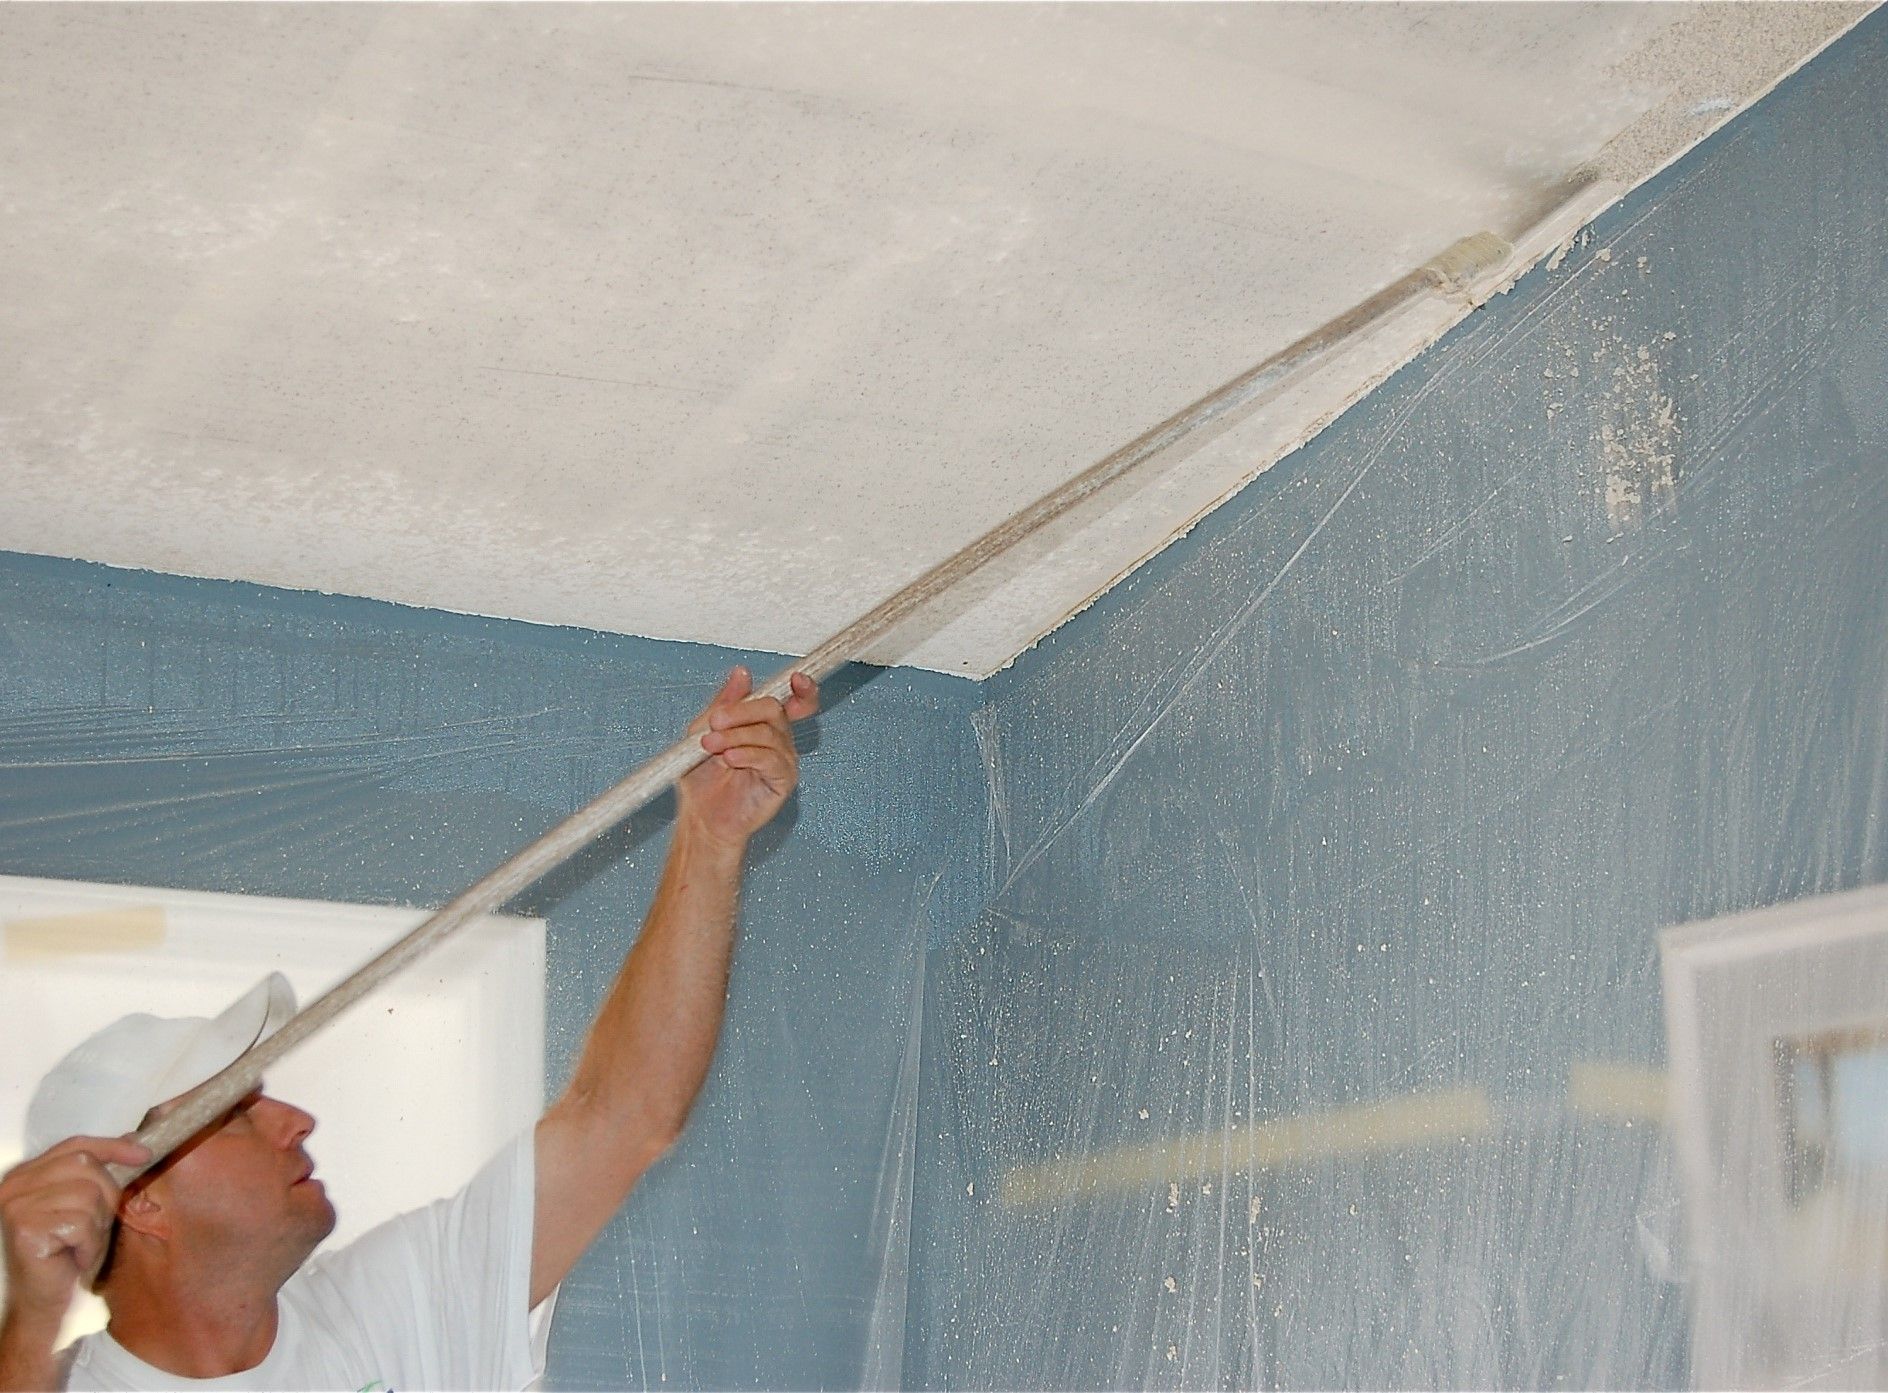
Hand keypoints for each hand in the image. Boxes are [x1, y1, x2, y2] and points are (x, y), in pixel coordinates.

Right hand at [0, 1136, 147, 1320]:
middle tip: (92, 1227)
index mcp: (26, 1174)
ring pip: (89, 1195)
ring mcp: (16, 1206)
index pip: (76, 1144)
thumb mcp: (86, 1205)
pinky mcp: (26, 1229)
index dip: (113, 1147)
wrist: (43, 1302)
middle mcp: (14, 1186)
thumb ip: (100, 1173)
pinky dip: (89, 1245)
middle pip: (87, 1165)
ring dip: (96, 1226)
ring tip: (79, 1245)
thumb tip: (135, 1141)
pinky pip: (83, 1224)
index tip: (144, 1154)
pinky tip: (73, 1258)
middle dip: (106, 1196)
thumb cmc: (67, 1253)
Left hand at [676, 667, 818, 850]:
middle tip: (714, 722)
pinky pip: (772, 759)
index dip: (803, 689)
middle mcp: (778, 739)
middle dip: (742, 712)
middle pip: (774, 710)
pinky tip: (729, 759)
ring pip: (769, 733)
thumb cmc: (702, 776)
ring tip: (710, 746)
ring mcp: (783, 759)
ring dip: (735, 736)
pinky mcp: (783, 781)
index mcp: (763, 724)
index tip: (796, 678)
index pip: (794, 701)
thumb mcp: (704, 730)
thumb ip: (725, 702)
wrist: (701, 816)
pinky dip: (748, 754)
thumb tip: (742, 673)